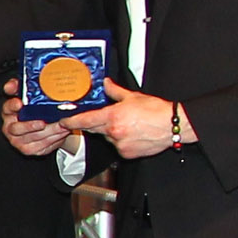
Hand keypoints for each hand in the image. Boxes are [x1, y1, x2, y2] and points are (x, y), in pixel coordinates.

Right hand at [0, 80, 73, 157]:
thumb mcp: (28, 95)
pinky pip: (42, 145)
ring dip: (48, 131)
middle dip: (30, 126)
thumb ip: (20, 86)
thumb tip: (12, 84)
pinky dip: (54, 138)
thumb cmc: (34, 109)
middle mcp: (10, 128)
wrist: (44, 125)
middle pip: (17, 128)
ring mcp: (19, 140)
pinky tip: (62, 131)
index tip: (19, 103)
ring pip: (34, 137)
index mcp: (9, 113)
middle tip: (42, 122)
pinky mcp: (29, 149)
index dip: (12, 106)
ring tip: (61, 124)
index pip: (7, 108)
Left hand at [66, 81, 183, 158]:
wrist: (173, 125)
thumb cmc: (156, 110)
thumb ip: (115, 91)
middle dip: (96, 124)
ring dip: (111, 132)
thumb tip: (106, 83)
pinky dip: (121, 141)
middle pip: (95, 129)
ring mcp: (119, 144)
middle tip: (108, 118)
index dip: (72, 121)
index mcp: (112, 116)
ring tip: (128, 125)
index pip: (85, 120)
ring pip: (107, 138)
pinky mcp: (126, 153)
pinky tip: (133, 134)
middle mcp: (113, 132)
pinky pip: (117, 147)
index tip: (64, 121)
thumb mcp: (133, 96)